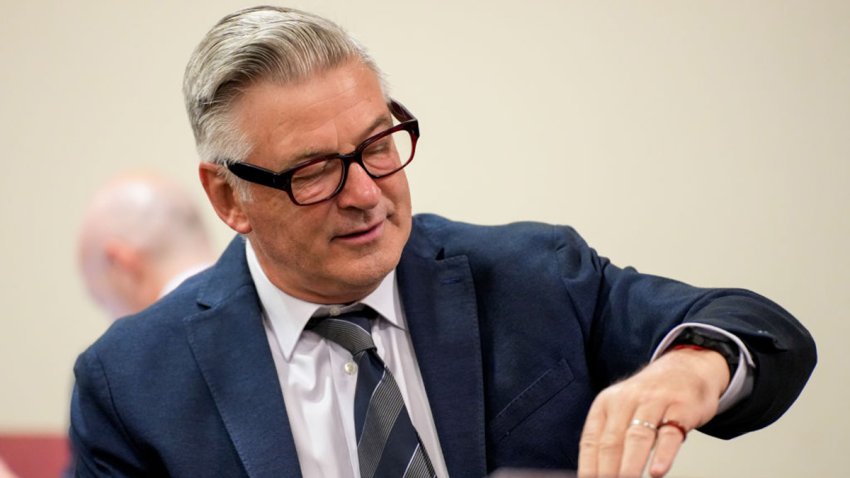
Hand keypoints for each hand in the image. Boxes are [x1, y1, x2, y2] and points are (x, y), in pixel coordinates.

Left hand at [577, 347, 729, 476]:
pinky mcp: (681, 410)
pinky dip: (662, 455)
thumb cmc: (650, 397)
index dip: (588, 466)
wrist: (687, 368)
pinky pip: (669, 435)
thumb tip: (597, 473)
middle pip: (612, 441)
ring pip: (637, 437)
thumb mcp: (622, 408)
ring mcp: (654, 403)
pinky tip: (656, 472)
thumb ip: (610, 437)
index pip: (591, 440)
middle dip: (606, 469)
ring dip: (630, 464)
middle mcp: (627, 401)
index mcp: (606, 403)